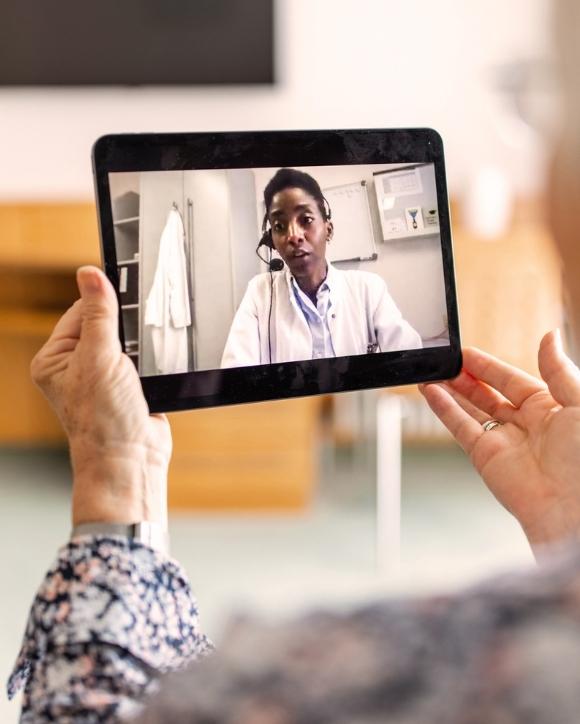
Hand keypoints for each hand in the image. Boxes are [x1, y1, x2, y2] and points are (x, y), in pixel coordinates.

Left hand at [31, 266, 171, 526]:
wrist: (132, 458)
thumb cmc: (104, 419)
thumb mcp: (100, 357)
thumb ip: (99, 314)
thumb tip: (90, 274)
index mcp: (55, 358)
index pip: (79, 311)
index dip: (102, 301)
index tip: (125, 288)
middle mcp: (76, 366)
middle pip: (104, 324)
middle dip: (124, 326)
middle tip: (134, 336)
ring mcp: (102, 377)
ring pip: (126, 340)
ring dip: (139, 343)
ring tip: (140, 360)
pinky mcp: (128, 386)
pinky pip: (141, 358)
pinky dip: (150, 358)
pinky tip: (152, 366)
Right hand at [420, 330, 579, 553]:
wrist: (573, 508)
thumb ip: (558, 370)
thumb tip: (549, 336)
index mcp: (552, 409)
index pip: (513, 380)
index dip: (489, 366)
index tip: (466, 353)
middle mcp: (526, 425)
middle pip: (489, 394)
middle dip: (467, 377)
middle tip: (446, 361)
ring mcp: (504, 441)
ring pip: (471, 409)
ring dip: (451, 391)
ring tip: (432, 373)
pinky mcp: (486, 457)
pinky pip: (460, 427)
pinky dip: (443, 409)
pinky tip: (431, 392)